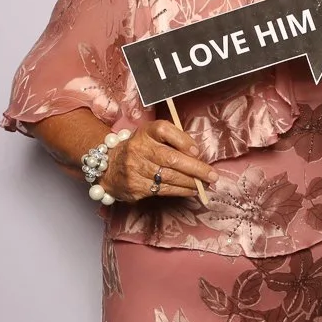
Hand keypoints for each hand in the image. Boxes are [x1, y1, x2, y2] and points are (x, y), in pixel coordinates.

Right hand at [101, 120, 218, 201]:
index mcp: (145, 132)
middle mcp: (138, 149)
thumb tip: (197, 154)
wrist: (109, 166)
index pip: (164, 131)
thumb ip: (173, 140)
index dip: (183, 141)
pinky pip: (163, 190)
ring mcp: (135, 169)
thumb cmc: (140, 148)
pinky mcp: (135, 186)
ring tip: (205, 185)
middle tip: (212, 175)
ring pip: (169, 177)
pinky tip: (191, 190)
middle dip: (196, 169)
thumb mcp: (152, 136)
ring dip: (191, 182)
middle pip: (171, 159)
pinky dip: (180, 191)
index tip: (197, 151)